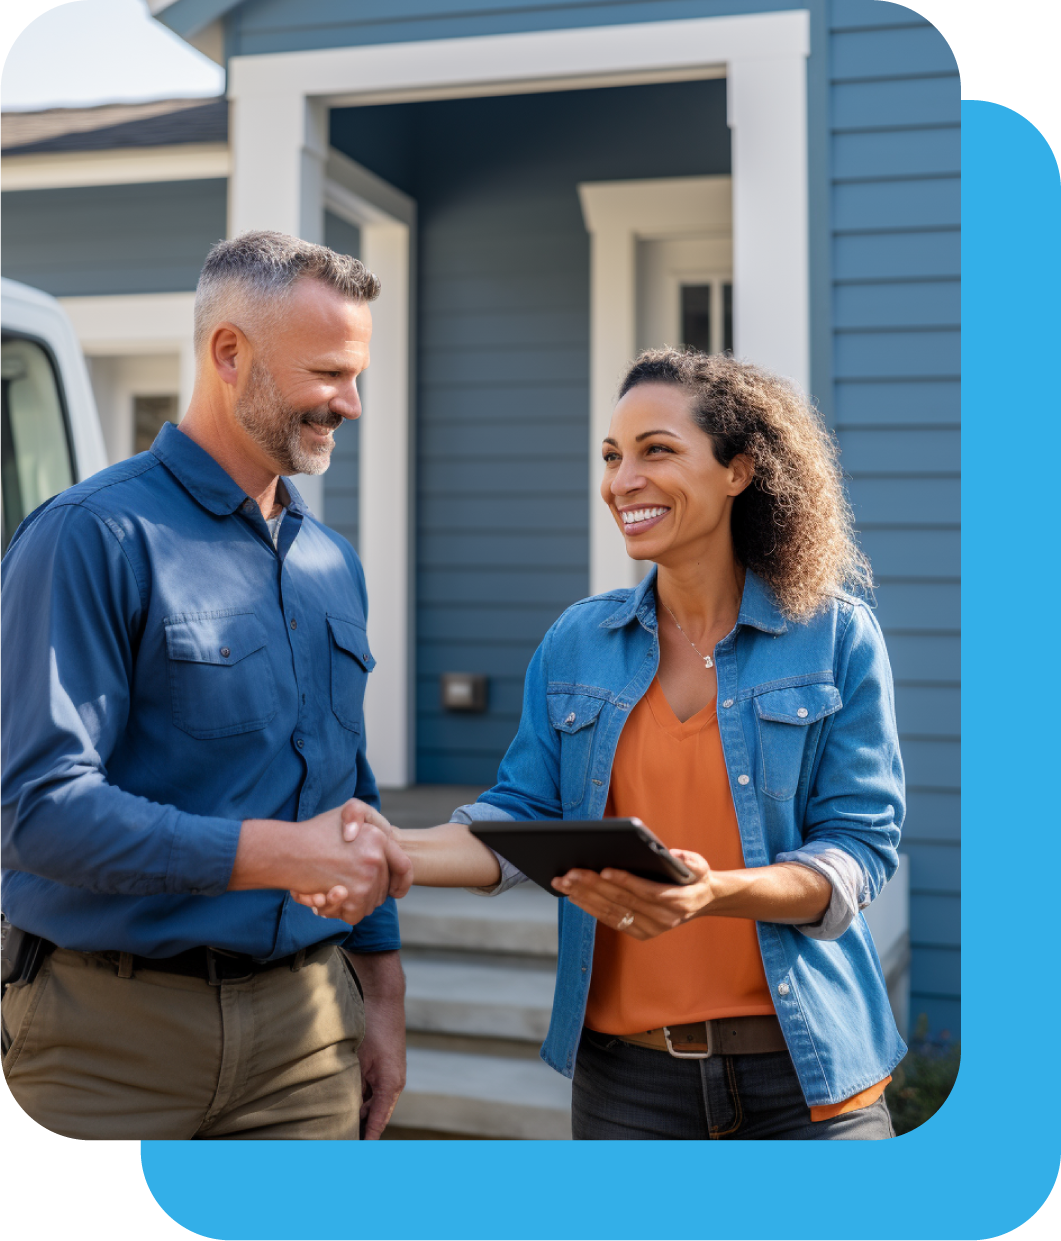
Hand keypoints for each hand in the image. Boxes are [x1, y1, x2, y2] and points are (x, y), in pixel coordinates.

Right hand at [291, 801, 411, 920]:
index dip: (401, 881)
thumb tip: (376, 850)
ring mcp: (366, 878)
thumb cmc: (313, 833)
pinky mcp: (353, 897)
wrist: (286, 851)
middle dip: (368, 891)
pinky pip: (357, 914)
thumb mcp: (346, 812)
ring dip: (353, 902)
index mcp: (379, 838)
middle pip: (383, 889)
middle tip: (345, 885)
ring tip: (334, 889)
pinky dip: (342, 912)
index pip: (404, 867)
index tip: (395, 890)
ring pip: (370, 903)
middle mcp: (376, 858)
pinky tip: (327, 898)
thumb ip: (367, 823)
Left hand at [347, 951, 405, 1139]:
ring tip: (327, 1126)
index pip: (375, 1125)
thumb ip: (351, 1087)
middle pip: (370, 1117)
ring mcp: (386, 1074)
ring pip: (366, 1102)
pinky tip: (332, 1100)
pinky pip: (366, 1088)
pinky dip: (353, 1097)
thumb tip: (337, 1112)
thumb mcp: (357, 1059)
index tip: (350, 1156)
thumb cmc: (373, 1025)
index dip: (363, 1143)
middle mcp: (391, 1084)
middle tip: (330, 1143)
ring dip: (351, 1112)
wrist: (382, 995)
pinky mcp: (379, 1065)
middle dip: (353, 1129)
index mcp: (390, 1086)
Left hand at [551, 849, 712, 939]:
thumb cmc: (694, 877)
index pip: (647, 892)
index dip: (625, 881)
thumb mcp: (699, 865)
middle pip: (623, 901)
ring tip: (564, 883)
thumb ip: (690, 861)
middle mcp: (663, 919)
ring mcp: (650, 929)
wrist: (700, 900)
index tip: (604, 870)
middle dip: (594, 886)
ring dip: (585, 897)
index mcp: (678, 901)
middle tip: (570, 873)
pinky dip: (591, 907)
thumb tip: (673, 856)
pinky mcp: (639, 932)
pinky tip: (574, 896)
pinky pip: (611, 920)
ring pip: (612, 912)